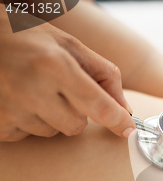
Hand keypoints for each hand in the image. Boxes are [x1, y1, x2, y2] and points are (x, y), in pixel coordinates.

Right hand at [0, 12, 135, 140]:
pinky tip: (16, 99)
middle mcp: (32, 90)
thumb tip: (125, 108)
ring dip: (49, 116)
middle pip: (77, 126)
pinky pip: (27, 136)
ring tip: (31, 90)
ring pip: (52, 132)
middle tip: (57, 89)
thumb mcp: (67, 45)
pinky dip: (27, 121)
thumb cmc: (24, 38)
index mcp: (54, 66)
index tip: (128, 129)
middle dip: (75, 112)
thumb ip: (103, 74)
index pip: (98, 106)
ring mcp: (11, 110)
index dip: (118, 121)